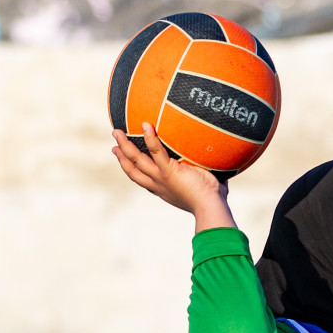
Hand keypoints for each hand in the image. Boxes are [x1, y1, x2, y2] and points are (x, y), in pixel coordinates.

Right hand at [112, 124, 234, 230]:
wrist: (211, 208)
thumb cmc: (214, 201)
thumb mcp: (205, 184)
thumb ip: (206, 173)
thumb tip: (219, 161)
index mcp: (164, 190)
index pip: (143, 178)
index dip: (130, 167)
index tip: (123, 157)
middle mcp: (158, 185)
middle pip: (133, 170)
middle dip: (121, 156)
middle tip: (114, 143)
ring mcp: (161, 178)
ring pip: (136, 160)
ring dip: (125, 146)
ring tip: (117, 131)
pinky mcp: (169, 172)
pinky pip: (156, 151)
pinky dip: (150, 138)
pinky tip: (144, 124)